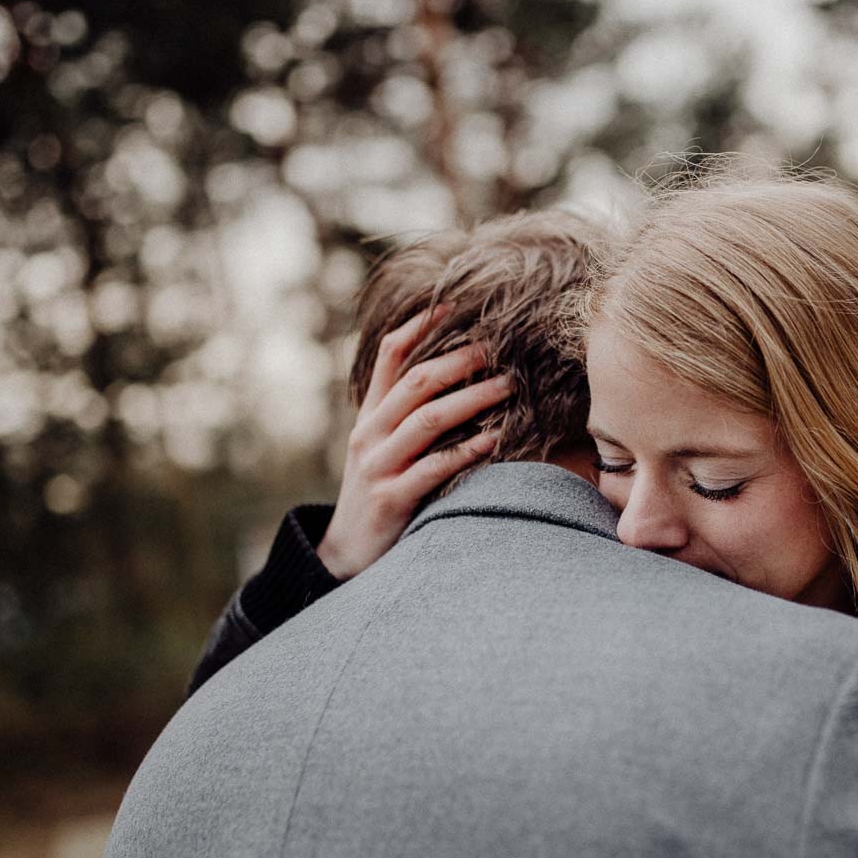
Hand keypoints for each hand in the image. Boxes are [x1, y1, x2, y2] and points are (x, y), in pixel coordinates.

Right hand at [316, 304, 511, 578]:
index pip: (392, 354)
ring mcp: (378, 465)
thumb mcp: (383, 447)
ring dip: (473, 399)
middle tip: (501, 345)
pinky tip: (497, 438)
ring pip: (428, 420)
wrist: (345, 554)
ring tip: (511, 386)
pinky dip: (468, 450)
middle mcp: (370, 433)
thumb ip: (409, 413)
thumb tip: (461, 376)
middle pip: (416, 382)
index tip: (458, 302)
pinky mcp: (391, 498)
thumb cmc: (379, 492)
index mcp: (370, 414)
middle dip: (460, 359)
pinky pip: (434, 468)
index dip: (422, 324)